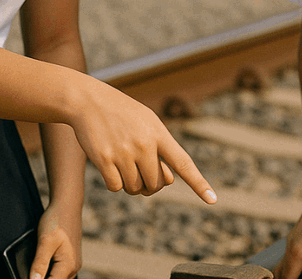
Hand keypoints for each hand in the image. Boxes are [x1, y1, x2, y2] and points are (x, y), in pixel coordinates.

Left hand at [30, 201, 81, 278]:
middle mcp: (73, 268)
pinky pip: (59, 272)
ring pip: (57, 278)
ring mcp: (73, 264)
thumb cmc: (57, 221)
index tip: (26, 276)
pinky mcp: (70, 259)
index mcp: (68, 266)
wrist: (67, 206)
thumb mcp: (45, 242)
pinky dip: (50, 273)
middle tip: (29, 271)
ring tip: (33, 270)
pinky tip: (41, 268)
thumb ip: (39, 264)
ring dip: (46, 277)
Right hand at [69, 76, 216, 203]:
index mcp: (159, 134)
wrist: (89, 101)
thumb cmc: (123, 114)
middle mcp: (144, 144)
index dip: (199, 183)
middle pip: (156, 184)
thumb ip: (161, 149)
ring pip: (135, 188)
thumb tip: (165, 182)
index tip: (213, 200)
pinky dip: (114, 182)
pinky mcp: (104, 159)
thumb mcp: (148, 122)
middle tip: (140, 170)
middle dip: (150, 184)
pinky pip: (116, 187)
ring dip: (130, 184)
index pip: (183, 163)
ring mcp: (124, 152)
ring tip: (123, 163)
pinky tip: (109, 165)